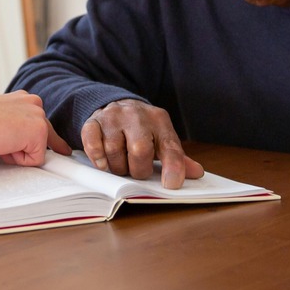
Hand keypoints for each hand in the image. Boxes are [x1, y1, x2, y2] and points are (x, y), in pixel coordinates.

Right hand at [0, 92, 71, 165]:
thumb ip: (15, 126)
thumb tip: (26, 144)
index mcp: (24, 98)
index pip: (40, 124)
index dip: (40, 141)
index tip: (58, 149)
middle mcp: (35, 103)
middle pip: (46, 138)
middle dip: (27, 148)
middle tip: (2, 142)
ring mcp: (38, 116)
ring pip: (38, 150)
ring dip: (17, 153)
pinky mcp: (38, 132)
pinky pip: (36, 160)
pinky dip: (18, 160)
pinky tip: (2, 146)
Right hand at [81, 99, 203, 188]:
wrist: (117, 105)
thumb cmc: (143, 129)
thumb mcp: (162, 138)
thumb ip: (177, 157)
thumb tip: (197, 173)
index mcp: (159, 120)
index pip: (170, 147)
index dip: (173, 168)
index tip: (171, 184)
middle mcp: (136, 115)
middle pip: (140, 150)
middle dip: (138, 170)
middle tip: (136, 171)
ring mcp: (113, 117)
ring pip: (114, 151)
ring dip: (117, 167)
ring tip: (121, 165)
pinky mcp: (93, 121)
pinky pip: (93, 145)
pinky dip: (98, 159)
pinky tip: (104, 162)